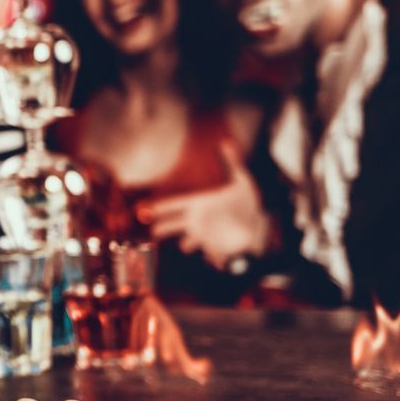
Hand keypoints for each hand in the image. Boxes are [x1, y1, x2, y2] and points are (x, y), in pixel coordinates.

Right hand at [142, 142, 270, 269]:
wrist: (254, 223)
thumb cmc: (243, 201)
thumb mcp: (240, 180)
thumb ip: (231, 163)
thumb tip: (225, 142)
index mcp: (198, 202)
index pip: (175, 203)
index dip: (160, 206)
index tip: (145, 209)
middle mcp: (196, 219)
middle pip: (173, 224)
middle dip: (163, 228)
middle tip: (152, 231)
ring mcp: (203, 234)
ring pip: (187, 240)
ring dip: (187, 243)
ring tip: (186, 247)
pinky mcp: (213, 247)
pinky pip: (208, 254)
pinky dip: (211, 256)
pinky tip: (215, 258)